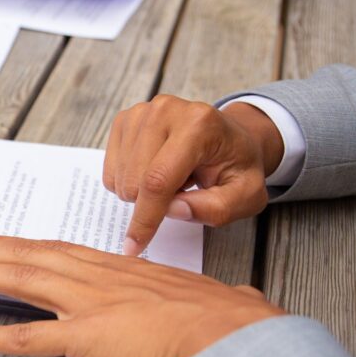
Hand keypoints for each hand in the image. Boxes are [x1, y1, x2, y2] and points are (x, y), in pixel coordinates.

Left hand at [0, 235, 283, 356]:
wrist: (237, 338)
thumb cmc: (227, 324)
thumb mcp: (210, 301)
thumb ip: (203, 302)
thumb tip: (234, 303)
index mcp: (121, 269)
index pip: (59, 251)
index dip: (22, 246)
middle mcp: (98, 277)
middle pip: (30, 255)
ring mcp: (89, 303)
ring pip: (21, 279)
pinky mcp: (86, 336)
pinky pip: (27, 336)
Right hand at [104, 94, 283, 255]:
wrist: (230, 137)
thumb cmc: (237, 166)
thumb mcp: (245, 196)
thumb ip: (215, 209)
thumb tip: (171, 211)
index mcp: (199, 125)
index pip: (159, 180)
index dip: (145, 218)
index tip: (134, 246)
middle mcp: (165, 110)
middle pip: (134, 181)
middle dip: (151, 203)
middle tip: (183, 192)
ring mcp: (141, 112)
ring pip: (119, 177)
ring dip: (141, 192)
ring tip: (172, 179)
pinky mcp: (125, 119)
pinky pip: (110, 169)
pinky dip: (129, 181)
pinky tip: (154, 171)